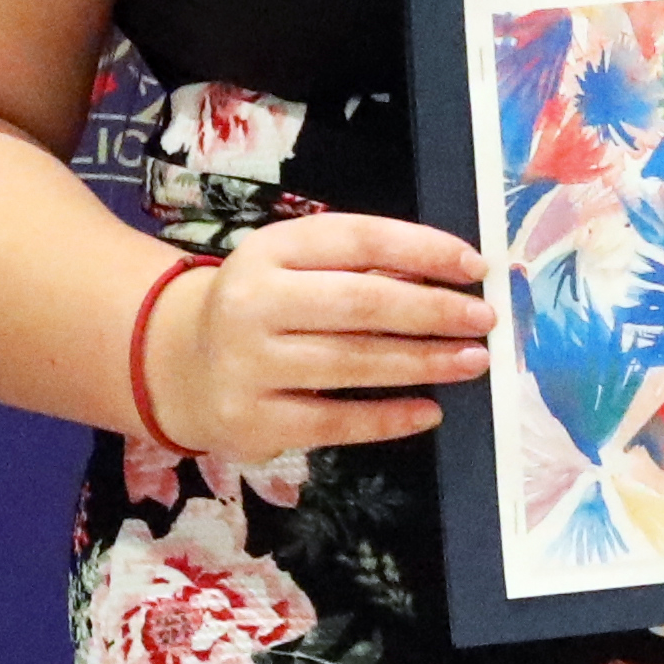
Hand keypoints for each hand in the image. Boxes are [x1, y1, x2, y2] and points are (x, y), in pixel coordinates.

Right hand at [153, 213, 487, 459]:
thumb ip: (357, 268)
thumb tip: (451, 279)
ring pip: (354, 364)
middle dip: (433, 311)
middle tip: (484, 320)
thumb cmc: (262, 309)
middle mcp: (252, 302)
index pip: (358, 240)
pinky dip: (389, 419)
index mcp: (268, 250)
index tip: (475, 266)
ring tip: (472, 362)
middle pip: (361, 303)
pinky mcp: (252, 421)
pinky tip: (429, 412)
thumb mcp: (293, 268)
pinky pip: (335, 423)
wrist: (179, 366)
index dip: (423, 251)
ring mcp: (248, 365)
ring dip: (424, 363)